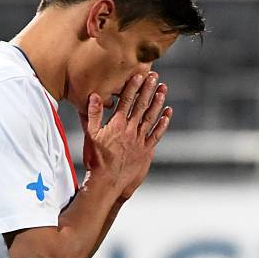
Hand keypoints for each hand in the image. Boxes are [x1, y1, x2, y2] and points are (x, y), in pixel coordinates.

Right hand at [79, 72, 172, 199]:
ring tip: (163, 89)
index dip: (133, 87)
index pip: (126, 101)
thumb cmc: (96, 160)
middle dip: (148, 89)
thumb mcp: (90, 136)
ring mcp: (140, 140)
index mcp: (117, 125)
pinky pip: (157, 134)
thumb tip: (94, 96)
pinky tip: (168, 113)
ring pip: (151, 117)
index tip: (140, 75)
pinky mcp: (146, 151)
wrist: (107, 182)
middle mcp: (131, 130)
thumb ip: (93, 115)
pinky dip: (163, 123)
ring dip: (158, 102)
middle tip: (155, 76)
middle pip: (141, 106)